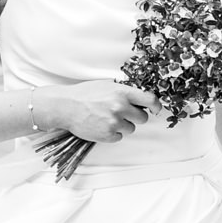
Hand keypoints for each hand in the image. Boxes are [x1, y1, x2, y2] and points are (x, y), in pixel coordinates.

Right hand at [39, 81, 153, 143]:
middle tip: (122, 114)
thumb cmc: (84, 94)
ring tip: (107, 118)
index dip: (156, 106)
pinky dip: (112, 134)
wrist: (65, 106)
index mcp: (122, 92)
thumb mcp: (106, 85)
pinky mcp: (108, 135)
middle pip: (142, 118)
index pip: (150, 100)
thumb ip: (124, 91)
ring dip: (122, 126)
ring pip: (130, 129)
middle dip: (135, 117)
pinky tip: (101, 125)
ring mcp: (114, 122)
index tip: (155, 109)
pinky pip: (119, 137)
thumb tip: (140, 98)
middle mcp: (120, 107)